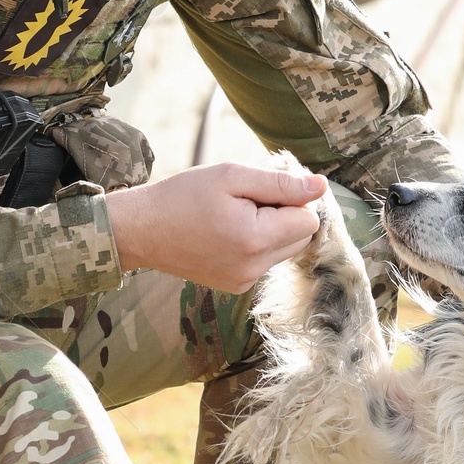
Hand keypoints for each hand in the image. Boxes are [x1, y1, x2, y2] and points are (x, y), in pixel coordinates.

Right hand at [106, 163, 327, 293]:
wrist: (141, 230)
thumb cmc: (183, 195)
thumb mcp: (231, 176)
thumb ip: (280, 183)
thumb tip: (321, 187)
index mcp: (254, 239)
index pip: (308, 219)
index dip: (292, 198)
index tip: (262, 188)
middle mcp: (253, 268)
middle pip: (300, 238)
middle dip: (284, 215)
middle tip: (246, 200)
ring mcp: (244, 282)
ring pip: (284, 250)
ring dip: (271, 230)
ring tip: (234, 215)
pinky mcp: (236, 287)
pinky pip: (264, 262)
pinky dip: (256, 245)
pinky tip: (226, 233)